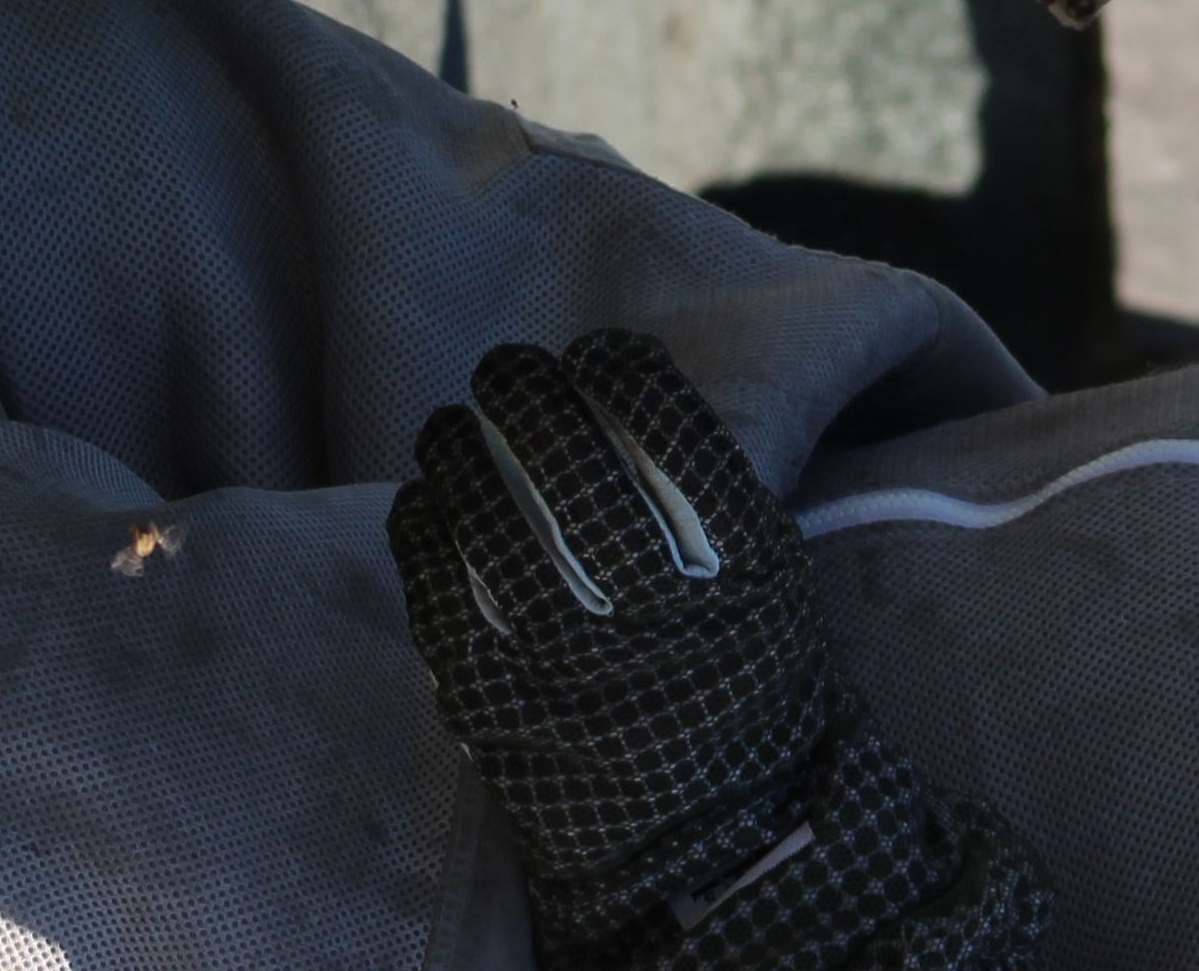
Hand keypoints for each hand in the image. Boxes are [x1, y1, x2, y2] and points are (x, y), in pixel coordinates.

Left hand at [388, 332, 1044, 968]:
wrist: (719, 847)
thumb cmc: (749, 694)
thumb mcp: (773, 587)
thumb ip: (717, 498)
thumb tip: (626, 393)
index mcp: (738, 568)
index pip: (668, 426)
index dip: (623, 370)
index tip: (603, 351)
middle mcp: (652, 608)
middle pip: (567, 456)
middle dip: (525, 390)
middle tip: (509, 366)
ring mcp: (563, 658)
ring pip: (488, 511)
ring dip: (459, 448)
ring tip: (451, 424)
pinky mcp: (491, 701)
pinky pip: (436, 585)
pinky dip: (425, 526)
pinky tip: (426, 499)